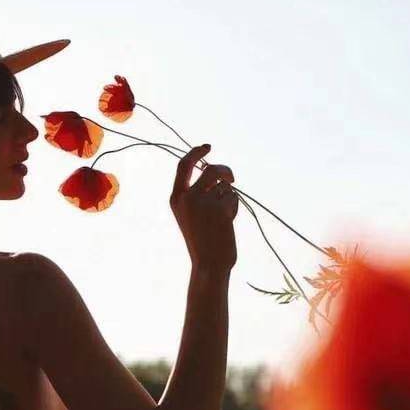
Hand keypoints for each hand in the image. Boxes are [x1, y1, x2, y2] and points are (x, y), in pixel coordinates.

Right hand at [170, 142, 237, 271]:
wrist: (209, 262)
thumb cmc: (202, 239)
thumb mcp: (192, 213)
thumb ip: (199, 192)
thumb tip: (215, 170)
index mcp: (176, 198)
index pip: (184, 166)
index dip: (196, 153)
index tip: (207, 147)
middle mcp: (187, 197)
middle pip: (212, 170)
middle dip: (225, 171)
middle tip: (232, 178)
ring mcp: (204, 202)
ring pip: (225, 185)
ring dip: (228, 197)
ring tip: (222, 217)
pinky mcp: (220, 208)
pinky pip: (233, 196)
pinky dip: (234, 207)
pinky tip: (227, 223)